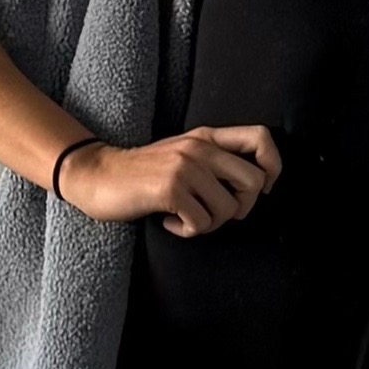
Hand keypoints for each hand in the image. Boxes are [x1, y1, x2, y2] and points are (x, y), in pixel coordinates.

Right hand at [60, 124, 280, 234]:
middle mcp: (200, 147)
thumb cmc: (143, 174)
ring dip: (209, 224)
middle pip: (254, 183)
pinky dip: (187, 231)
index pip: (261, 138)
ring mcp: (185, 167)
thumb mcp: (183, 155)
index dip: (272, 167)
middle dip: (240, 208)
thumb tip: (255, 185)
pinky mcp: (170, 189)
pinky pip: (201, 223)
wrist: (96, 175)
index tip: (258, 189)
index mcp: (207, 136)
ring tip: (185, 218)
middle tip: (213, 211)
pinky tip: (169, 222)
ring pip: (228, 209)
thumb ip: (215, 160)